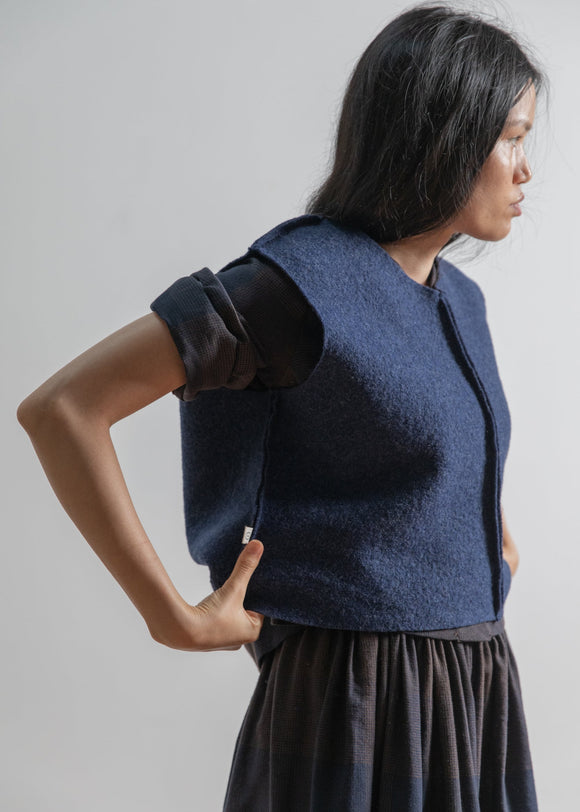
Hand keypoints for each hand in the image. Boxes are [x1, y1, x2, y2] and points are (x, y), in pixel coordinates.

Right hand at [149, 540, 264, 651]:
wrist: (182, 631)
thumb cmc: (211, 616)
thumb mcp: (233, 588)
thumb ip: (245, 567)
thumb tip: (257, 545)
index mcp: (252, 632)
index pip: (260, 608)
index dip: (255, 593)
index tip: (251, 581)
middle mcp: (240, 640)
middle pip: (246, 611)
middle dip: (241, 598)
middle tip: (237, 585)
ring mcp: (224, 641)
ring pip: (232, 616)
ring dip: (228, 605)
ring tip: (224, 595)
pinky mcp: (209, 639)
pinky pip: (220, 621)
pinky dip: (218, 612)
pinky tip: (213, 604)